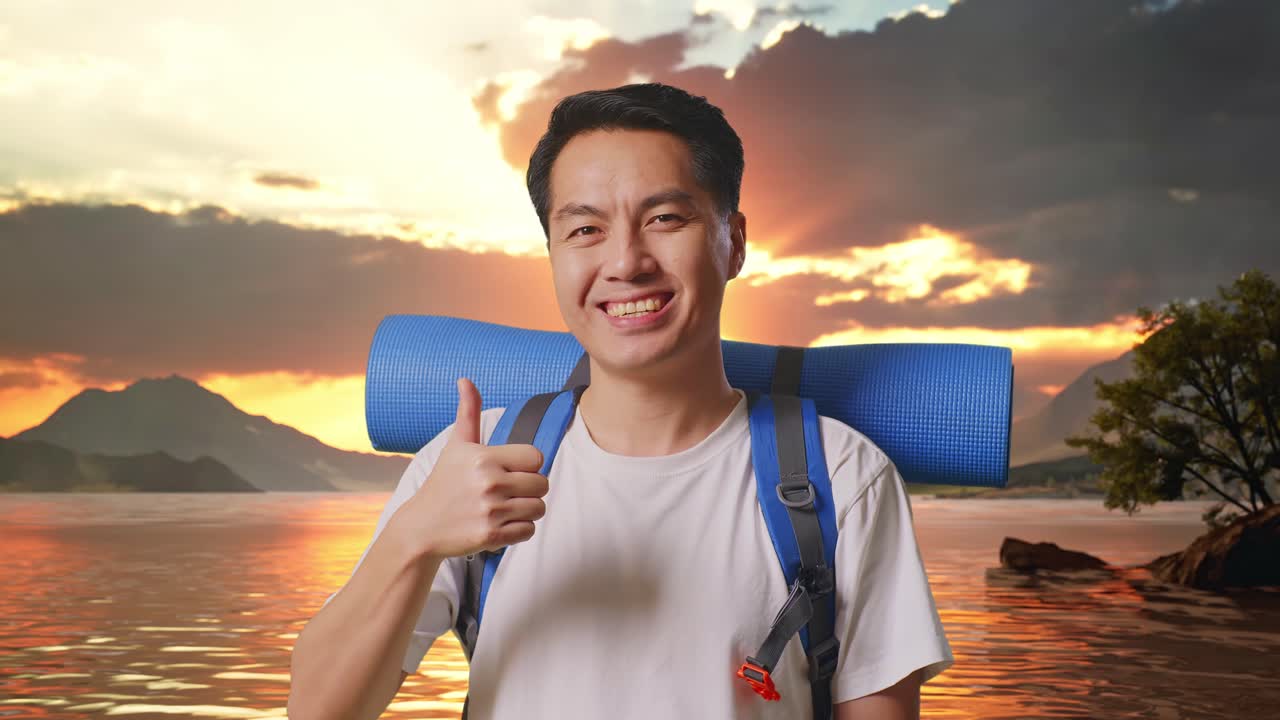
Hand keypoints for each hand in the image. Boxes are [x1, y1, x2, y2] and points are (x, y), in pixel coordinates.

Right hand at [397, 377, 548, 560]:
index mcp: (484, 457)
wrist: (421, 527)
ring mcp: (491, 511)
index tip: (509, 471)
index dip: (526, 465)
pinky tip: (500, 524)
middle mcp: (489, 483)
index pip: (536, 457)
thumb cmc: (444, 483)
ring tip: (503, 508)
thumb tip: (465, 379)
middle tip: (507, 492)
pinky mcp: (492, 536)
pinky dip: (520, 530)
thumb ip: (468, 412)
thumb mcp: (456, 446)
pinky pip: (529, 531)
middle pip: (542, 484)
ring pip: (538, 508)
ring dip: (525, 510)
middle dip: (529, 489)